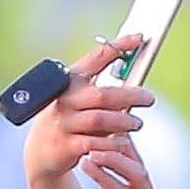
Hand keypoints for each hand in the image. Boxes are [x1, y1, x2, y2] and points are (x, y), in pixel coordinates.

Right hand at [20, 41, 153, 188]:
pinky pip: (94, 143)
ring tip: (137, 123)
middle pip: (103, 94)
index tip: (138, 38)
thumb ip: (101, 92)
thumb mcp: (78, 100)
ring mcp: (64, 122)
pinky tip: (122, 142)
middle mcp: (65, 99)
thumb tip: (135, 85)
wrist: (40, 150)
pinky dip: (112, 143)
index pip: (95, 58)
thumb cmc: (68, 119)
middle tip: (149, 99)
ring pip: (99, 119)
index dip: (118, 47)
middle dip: (131, 95)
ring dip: (124, 121)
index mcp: (69, 81)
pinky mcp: (65, 145)